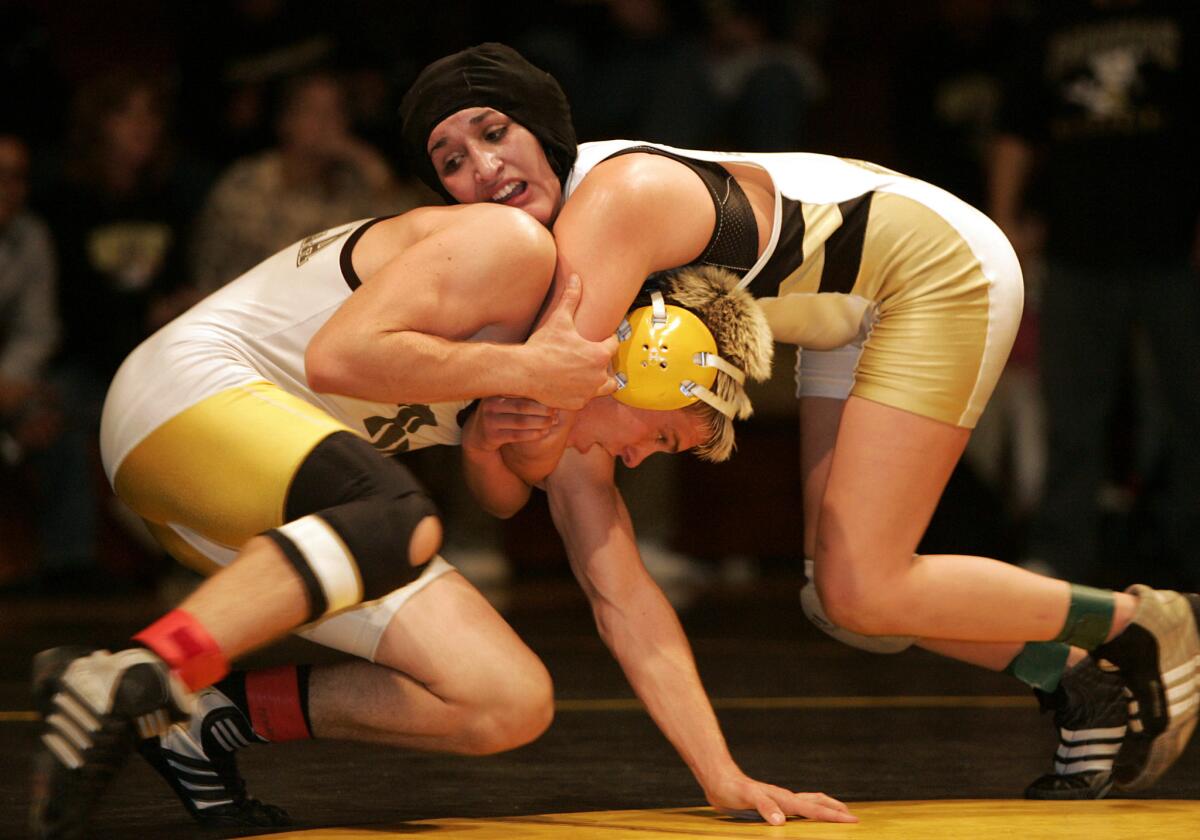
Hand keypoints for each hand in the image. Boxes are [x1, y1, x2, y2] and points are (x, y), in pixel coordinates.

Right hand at [465, 396, 556, 451]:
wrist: (478, 434)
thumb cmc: (500, 413)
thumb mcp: (503, 399)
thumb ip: (518, 392)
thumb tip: (550, 381)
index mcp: (496, 391)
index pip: (521, 390)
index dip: (539, 395)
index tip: (555, 397)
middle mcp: (491, 405)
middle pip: (523, 406)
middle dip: (543, 410)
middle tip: (556, 412)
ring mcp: (490, 421)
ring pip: (521, 422)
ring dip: (541, 422)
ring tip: (553, 422)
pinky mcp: (492, 436)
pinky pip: (517, 435)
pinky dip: (533, 434)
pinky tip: (544, 432)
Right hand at [524, 274, 617, 409]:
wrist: (525, 371)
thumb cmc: (543, 346)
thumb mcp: (559, 320)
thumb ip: (571, 298)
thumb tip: (576, 278)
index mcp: (599, 354)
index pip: (613, 345)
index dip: (608, 340)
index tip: (602, 339)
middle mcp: (598, 376)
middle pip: (613, 372)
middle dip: (605, 365)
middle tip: (593, 359)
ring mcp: (588, 392)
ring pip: (603, 389)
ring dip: (598, 382)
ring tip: (586, 375)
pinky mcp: (576, 404)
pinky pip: (585, 399)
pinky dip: (581, 393)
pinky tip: (571, 385)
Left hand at [703, 773, 856, 824]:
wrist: (720, 780)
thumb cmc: (732, 789)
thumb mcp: (747, 798)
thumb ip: (764, 807)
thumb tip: (781, 820)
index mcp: (784, 799)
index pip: (814, 809)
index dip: (833, 815)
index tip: (852, 819)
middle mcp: (785, 799)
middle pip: (817, 802)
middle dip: (834, 809)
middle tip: (852, 817)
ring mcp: (779, 800)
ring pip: (809, 802)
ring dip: (824, 808)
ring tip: (836, 813)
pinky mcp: (772, 803)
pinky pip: (797, 807)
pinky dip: (809, 810)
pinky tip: (805, 816)